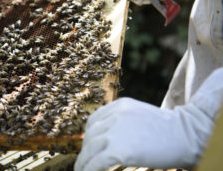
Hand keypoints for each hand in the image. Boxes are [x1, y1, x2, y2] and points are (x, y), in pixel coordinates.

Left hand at [74, 97, 214, 169]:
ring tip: (82, 170)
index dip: (89, 134)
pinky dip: (88, 169)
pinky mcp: (118, 150)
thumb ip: (123, 121)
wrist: (187, 134)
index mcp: (119, 106)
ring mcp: (115, 131)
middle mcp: (114, 115)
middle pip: (91, 134)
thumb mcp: (140, 115)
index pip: (94, 120)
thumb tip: (108, 138)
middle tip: (85, 160)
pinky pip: (96, 162)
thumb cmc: (168, 128)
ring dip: (84, 162)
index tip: (88, 145)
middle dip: (86, 149)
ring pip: (90, 149)